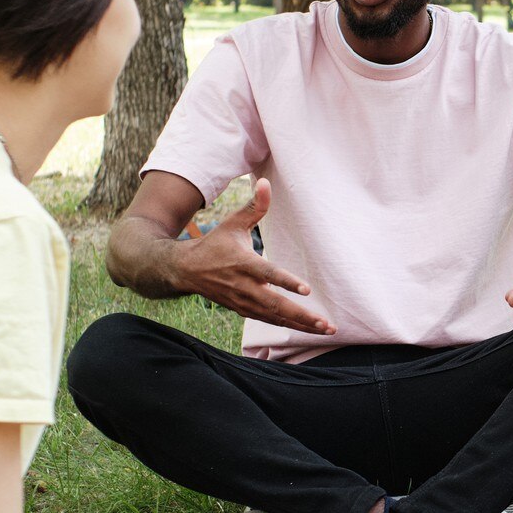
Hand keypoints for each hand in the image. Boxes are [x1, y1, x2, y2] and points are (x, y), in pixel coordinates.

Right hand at [177, 178, 332, 335]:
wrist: (186, 270)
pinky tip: (309, 329)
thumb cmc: (215, 244)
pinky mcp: (243, 311)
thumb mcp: (232, 223)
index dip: (286, 282)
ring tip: (326, 329)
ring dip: (301, 325)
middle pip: (275, 305)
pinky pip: (269, 322)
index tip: (306, 290)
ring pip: (275, 318)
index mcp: (243, 263)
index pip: (267, 274)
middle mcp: (244, 286)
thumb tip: (266, 182)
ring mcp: (243, 302)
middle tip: (326, 323)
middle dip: (302, 316)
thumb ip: (254, 206)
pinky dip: (289, 327)